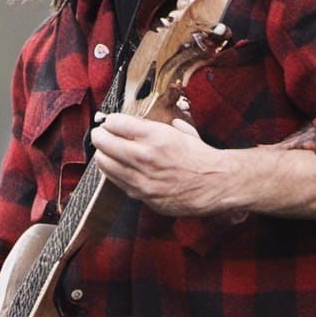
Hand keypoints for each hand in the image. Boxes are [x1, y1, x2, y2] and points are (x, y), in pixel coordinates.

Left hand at [90, 112, 234, 215]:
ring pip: (104, 162)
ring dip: (102, 154)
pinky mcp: (142, 195)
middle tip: (100, 134)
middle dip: (99, 135)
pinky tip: (116, 167)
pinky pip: (116, 181)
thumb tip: (138, 123)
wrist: (215, 184)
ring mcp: (141, 178)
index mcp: (155, 136)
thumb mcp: (180, 130)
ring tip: (105, 151)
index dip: (110, 121)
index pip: (115, 123)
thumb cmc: (200, 156)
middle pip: (103, 141)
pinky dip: (112, 172)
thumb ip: (157, 126)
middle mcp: (145, 156)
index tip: (110, 122)